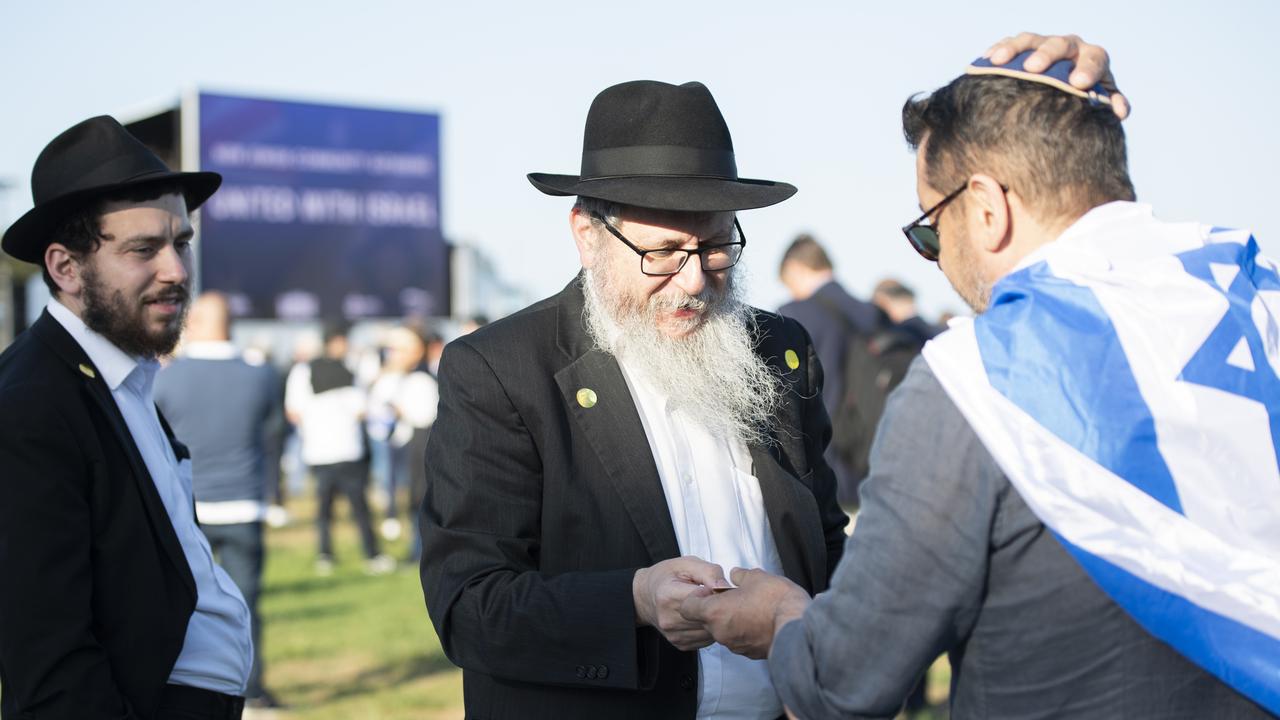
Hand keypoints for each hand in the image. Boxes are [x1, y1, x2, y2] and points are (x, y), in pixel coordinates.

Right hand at [633, 556, 730, 651]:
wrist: (645, 596)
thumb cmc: (666, 577)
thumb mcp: (686, 563)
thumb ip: (709, 572)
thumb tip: (725, 587)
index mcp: (668, 595)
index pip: (704, 598)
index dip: (716, 591)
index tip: (715, 586)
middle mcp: (669, 619)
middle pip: (709, 617)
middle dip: (719, 607)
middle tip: (716, 596)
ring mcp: (674, 634)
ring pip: (711, 631)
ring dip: (716, 619)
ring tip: (709, 605)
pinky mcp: (680, 644)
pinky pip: (706, 640)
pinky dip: (710, 629)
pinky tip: (703, 617)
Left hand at [678, 567, 809, 659]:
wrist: (798, 628)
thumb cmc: (776, 602)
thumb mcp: (757, 577)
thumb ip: (740, 575)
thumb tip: (736, 574)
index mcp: (715, 612)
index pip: (688, 607)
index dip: (697, 596)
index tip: (711, 590)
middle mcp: (720, 632)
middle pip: (705, 620)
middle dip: (716, 608)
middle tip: (733, 597)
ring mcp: (734, 645)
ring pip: (723, 631)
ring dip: (731, 620)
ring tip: (750, 608)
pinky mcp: (749, 653)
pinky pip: (739, 640)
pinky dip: (744, 631)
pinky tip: (759, 621)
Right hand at [984, 32, 1128, 118]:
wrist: (1063, 88)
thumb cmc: (1084, 98)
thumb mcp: (1100, 100)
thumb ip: (1111, 103)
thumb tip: (1121, 111)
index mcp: (1092, 58)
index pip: (1094, 58)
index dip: (1087, 69)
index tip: (1078, 84)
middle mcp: (1069, 46)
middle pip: (1059, 44)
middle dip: (1046, 54)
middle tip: (1033, 68)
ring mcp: (1043, 44)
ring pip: (1029, 39)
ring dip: (1012, 49)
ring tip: (997, 61)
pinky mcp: (1021, 48)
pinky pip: (1008, 44)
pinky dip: (997, 50)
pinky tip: (985, 60)